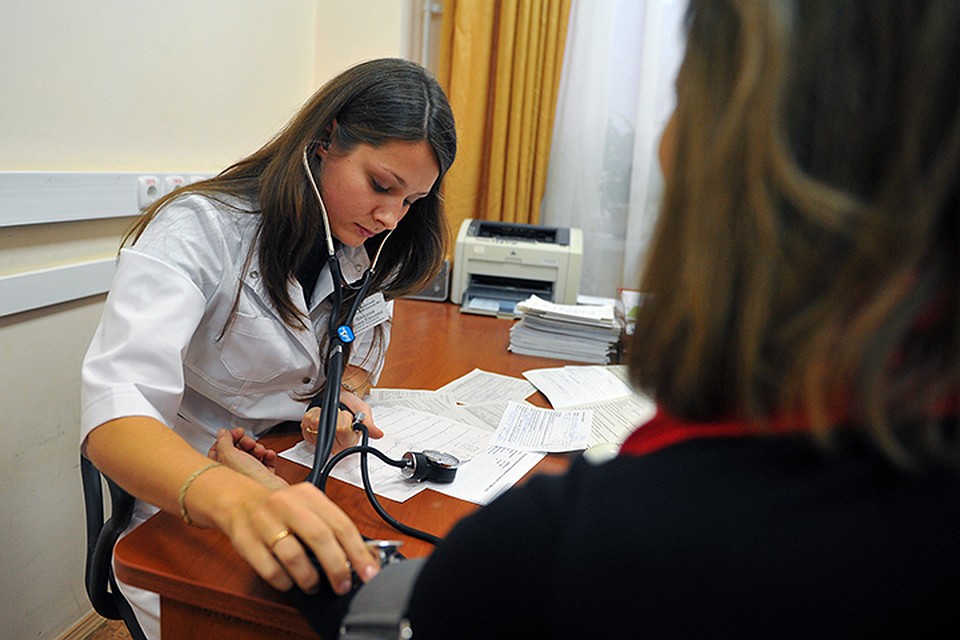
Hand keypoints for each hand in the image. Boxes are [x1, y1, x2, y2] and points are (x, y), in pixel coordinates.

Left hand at [208, 428, 286, 489]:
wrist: (269, 491)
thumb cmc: (248, 479)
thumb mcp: (229, 454)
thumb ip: (223, 441)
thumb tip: (222, 433)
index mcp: (220, 469)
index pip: (219, 450)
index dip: (227, 438)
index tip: (236, 433)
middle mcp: (234, 473)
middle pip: (237, 450)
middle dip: (244, 443)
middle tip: (248, 443)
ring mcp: (249, 475)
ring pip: (252, 454)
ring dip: (257, 448)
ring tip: (259, 451)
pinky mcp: (264, 477)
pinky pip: (266, 461)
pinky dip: (268, 455)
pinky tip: (267, 456)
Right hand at [221, 481, 380, 595]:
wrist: (238, 500)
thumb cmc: (280, 508)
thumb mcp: (308, 506)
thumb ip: (332, 526)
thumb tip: (363, 556)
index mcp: (308, 494)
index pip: (340, 523)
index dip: (357, 551)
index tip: (368, 571)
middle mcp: (287, 505)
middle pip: (319, 537)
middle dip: (337, 567)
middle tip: (343, 585)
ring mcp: (264, 522)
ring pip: (293, 555)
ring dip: (309, 577)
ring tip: (315, 585)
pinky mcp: (246, 540)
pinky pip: (269, 569)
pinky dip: (284, 581)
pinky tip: (290, 583)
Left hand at [300, 392, 383, 453]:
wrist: (338, 400)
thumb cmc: (350, 406)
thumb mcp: (363, 411)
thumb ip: (369, 423)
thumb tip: (378, 434)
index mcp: (349, 442)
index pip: (342, 430)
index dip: (344, 418)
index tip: (348, 415)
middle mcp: (334, 446)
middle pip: (327, 428)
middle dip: (333, 415)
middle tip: (339, 413)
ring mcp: (319, 441)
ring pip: (315, 422)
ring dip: (322, 413)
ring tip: (330, 414)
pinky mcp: (307, 435)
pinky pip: (306, 421)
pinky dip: (313, 414)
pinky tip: (321, 415)